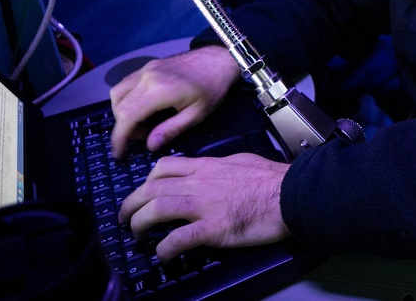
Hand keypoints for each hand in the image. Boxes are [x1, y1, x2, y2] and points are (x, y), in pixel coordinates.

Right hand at [110, 46, 240, 158]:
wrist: (220, 58)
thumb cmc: (213, 87)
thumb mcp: (197, 114)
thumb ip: (171, 130)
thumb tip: (150, 145)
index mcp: (157, 90)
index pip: (127, 116)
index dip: (119, 138)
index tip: (119, 154)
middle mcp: (145, 77)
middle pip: (119, 106)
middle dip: (123, 127)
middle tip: (143, 138)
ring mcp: (145, 69)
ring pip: (118, 92)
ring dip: (122, 111)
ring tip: (143, 124)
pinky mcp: (148, 65)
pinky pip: (127, 83)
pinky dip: (127, 98)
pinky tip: (144, 108)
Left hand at [119, 153, 290, 260]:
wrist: (290, 193)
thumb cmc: (271, 178)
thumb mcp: (239, 161)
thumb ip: (218, 167)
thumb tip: (209, 170)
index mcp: (205, 166)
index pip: (164, 167)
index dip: (146, 181)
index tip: (142, 192)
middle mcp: (198, 183)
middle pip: (150, 189)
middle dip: (131, 204)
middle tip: (125, 219)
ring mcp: (203, 206)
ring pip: (156, 210)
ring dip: (139, 224)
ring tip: (136, 236)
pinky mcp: (212, 229)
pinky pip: (178, 239)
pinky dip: (164, 249)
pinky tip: (162, 255)